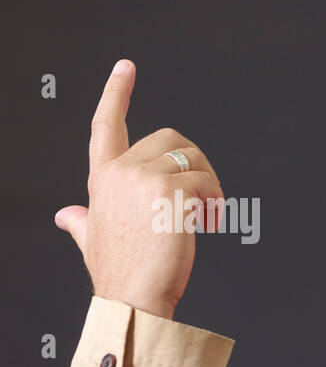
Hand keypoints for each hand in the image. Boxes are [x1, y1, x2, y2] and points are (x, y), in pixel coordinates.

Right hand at [54, 60, 223, 320]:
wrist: (133, 298)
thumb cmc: (120, 274)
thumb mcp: (92, 240)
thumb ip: (81, 222)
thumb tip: (66, 216)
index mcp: (102, 178)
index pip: (106, 125)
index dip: (116, 94)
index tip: (126, 68)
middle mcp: (120, 171)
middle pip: (172, 139)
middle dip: (196, 165)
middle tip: (206, 200)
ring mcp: (144, 178)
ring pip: (194, 160)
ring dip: (212, 186)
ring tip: (209, 216)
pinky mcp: (171, 191)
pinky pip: (207, 182)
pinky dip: (217, 202)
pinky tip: (210, 224)